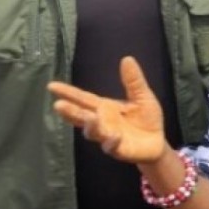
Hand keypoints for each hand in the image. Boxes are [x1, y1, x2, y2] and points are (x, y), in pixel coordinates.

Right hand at [47, 57, 168, 164]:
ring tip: (90, 118)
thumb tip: (127, 58)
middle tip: (58, 105)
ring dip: (91, 126)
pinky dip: (111, 142)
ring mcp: (108, 137)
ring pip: (94, 132)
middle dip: (70, 111)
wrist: (157, 142)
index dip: (68, 93)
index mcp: (104, 107)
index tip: (51, 86)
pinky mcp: (119, 149)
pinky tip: (114, 136)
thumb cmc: (146, 118)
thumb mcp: (142, 96)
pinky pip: (112, 147)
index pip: (83, 98)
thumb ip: (133, 81)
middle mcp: (101, 122)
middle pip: (82, 116)